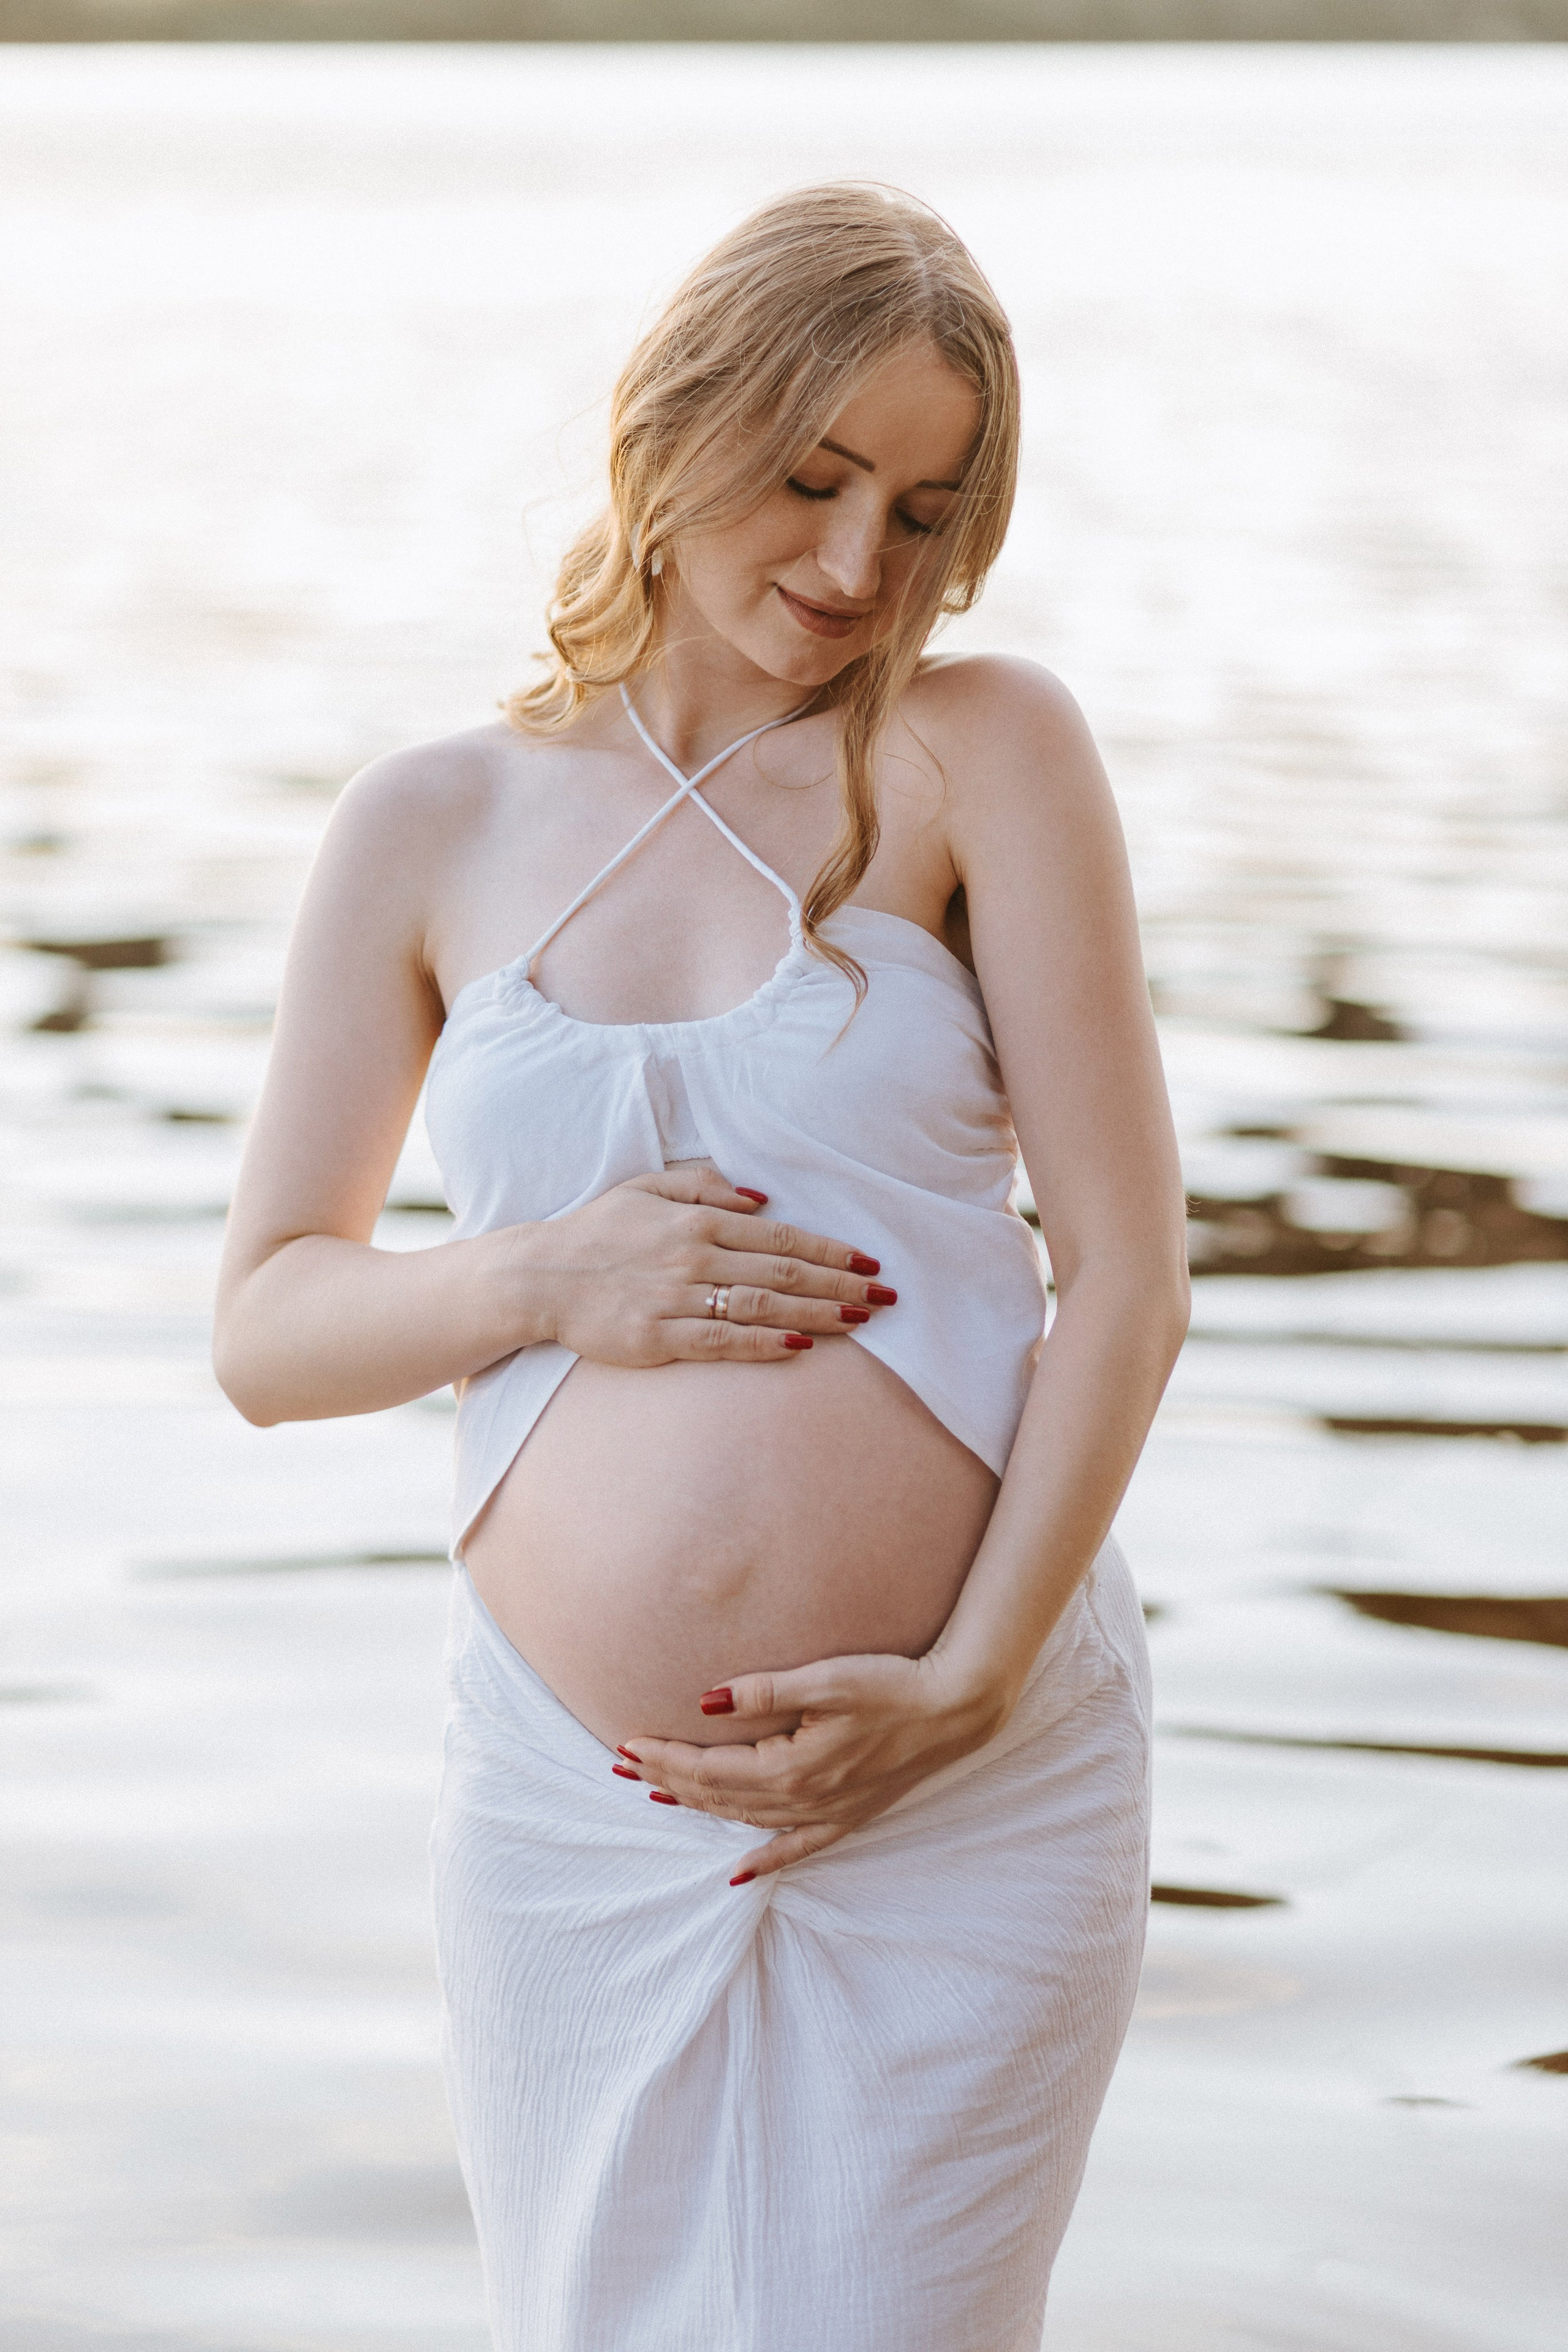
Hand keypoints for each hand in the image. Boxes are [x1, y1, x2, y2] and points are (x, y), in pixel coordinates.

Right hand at [516, 1161, 895, 1367]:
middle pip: (784, 1272)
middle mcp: (694, 1256)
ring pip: (762, 1307)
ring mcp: (677, 1298)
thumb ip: (703, 1184)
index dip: (830, 1250)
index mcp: (696, 1219)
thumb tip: (760, 1197)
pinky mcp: (657, 1337)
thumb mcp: (645, 1187)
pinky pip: (721, 1342)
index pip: (780, 1236)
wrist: (539, 1275)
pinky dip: (763, 1345)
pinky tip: (800, 1349)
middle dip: (841, 1284)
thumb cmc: (595, 1232)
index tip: (869, 1262)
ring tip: (860, 1321)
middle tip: (887, 1298)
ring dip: (817, 1315)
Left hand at [614, 1648, 1008, 1881]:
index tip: (625, 1741)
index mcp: (790, 1768)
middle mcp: (801, 1800)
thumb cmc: (891, 1685)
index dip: (663, 1756)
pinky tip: (739, 1874)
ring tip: (657, 1795)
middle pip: (716, 1797)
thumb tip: (704, 1701)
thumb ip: (764, 1693)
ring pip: (744, 1820)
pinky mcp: (847, 1816)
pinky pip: (794, 1848)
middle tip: (622, 1765)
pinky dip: (762, 1860)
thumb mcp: (825, 1680)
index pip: (707, 1770)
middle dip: (665, 1780)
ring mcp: (825, 1813)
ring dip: (698, 1808)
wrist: (954, 1710)